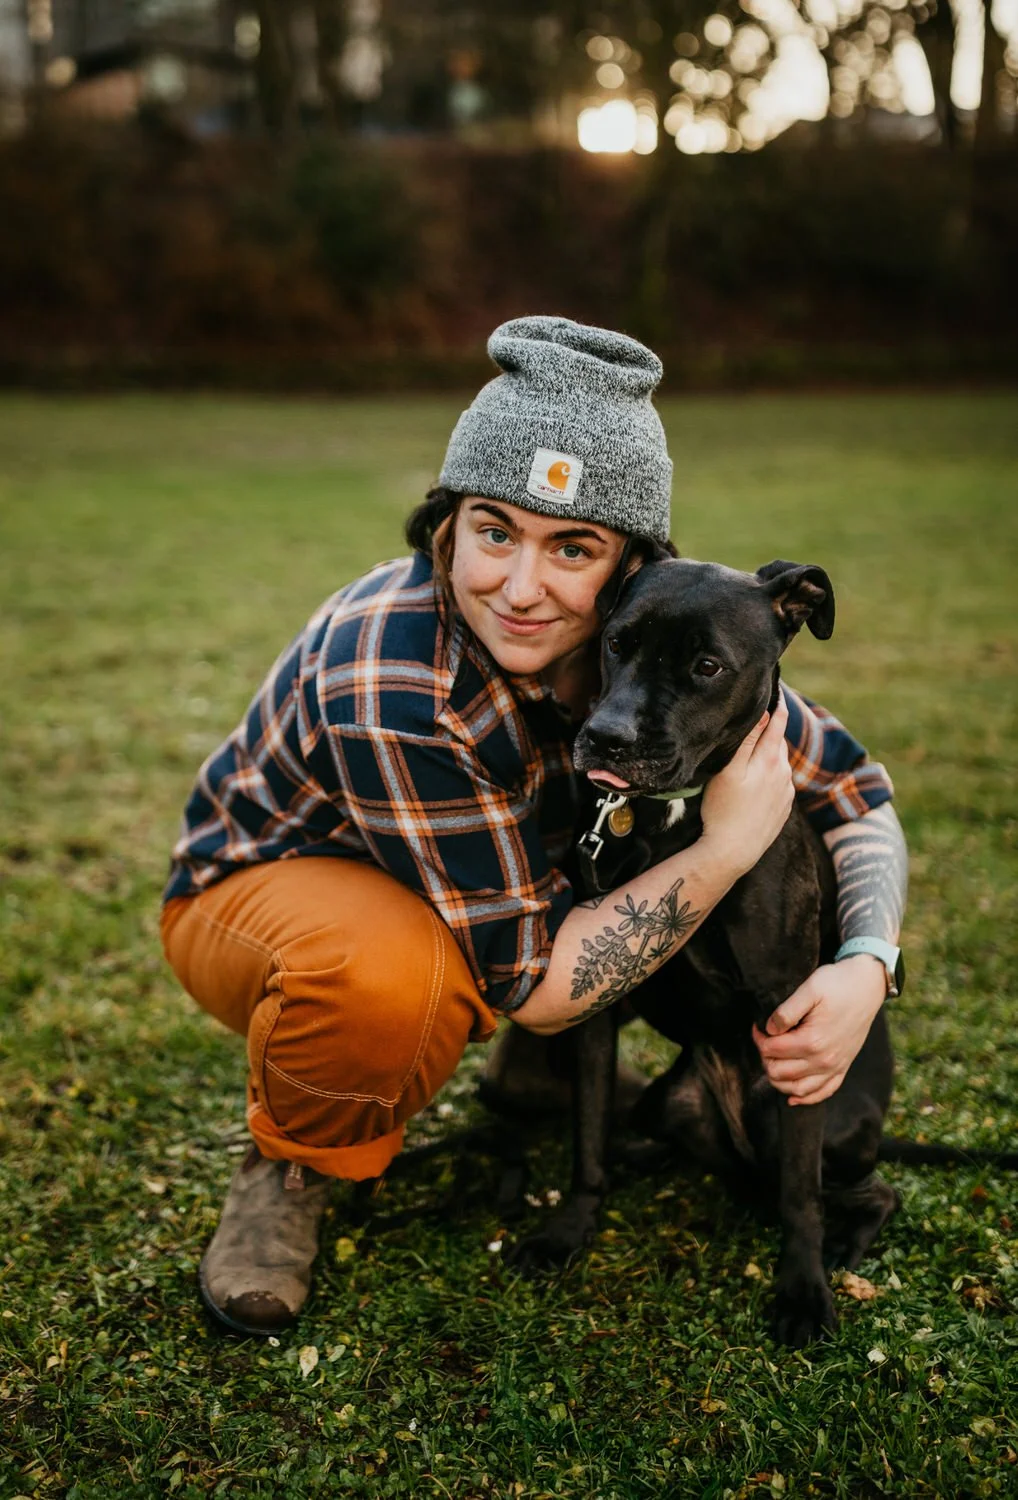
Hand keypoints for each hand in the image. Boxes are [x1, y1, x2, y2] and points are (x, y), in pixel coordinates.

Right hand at [699, 693, 793, 880]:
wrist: (733, 852)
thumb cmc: (723, 810)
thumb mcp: (728, 771)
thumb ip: (746, 741)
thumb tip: (761, 713)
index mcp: (770, 759)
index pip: (777, 722)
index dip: (776, 703)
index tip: (774, 687)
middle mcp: (783, 773)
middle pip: (778, 741)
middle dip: (771, 727)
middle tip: (759, 714)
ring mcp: (786, 792)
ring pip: (778, 762)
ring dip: (769, 752)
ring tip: (753, 747)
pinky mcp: (784, 808)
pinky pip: (779, 783)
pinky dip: (770, 774)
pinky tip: (755, 780)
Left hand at [752, 955, 886, 1104]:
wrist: (867, 986)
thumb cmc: (837, 984)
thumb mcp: (809, 989)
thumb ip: (786, 1012)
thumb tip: (769, 1029)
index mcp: (813, 1040)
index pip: (772, 1050)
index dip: (759, 1038)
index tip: (758, 1027)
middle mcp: (824, 1060)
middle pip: (780, 1073)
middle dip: (765, 1058)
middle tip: (765, 1041)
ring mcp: (835, 1066)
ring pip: (798, 1089)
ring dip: (778, 1080)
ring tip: (772, 1061)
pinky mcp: (843, 1067)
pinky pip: (823, 1092)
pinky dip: (805, 1097)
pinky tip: (792, 1096)